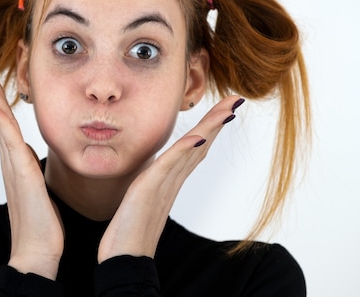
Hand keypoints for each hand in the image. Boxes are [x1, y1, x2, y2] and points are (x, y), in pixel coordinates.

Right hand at [0, 60, 63, 279]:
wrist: (37, 253)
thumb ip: (33, 170)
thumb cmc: (42, 224)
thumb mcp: (39, 188)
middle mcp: (11, 160)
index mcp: (16, 161)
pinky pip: (10, 144)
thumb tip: (32, 157)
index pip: (5, 122)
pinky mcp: (21, 176)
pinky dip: (1, 123)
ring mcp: (13, 167)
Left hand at [97, 96, 242, 262]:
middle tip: (236, 100)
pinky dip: (184, 149)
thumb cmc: (128, 232)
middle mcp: (172, 180)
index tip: (224, 108)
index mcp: (170, 180)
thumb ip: (150, 184)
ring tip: (228, 108)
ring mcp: (164, 184)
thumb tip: (152, 175)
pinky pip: (169, 165)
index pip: (194, 148)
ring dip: (210, 128)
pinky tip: (198, 137)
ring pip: (191, 150)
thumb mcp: (140, 198)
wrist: (123, 259)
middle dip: (217, 121)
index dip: (210, 128)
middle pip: (200, 144)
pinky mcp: (150, 189)